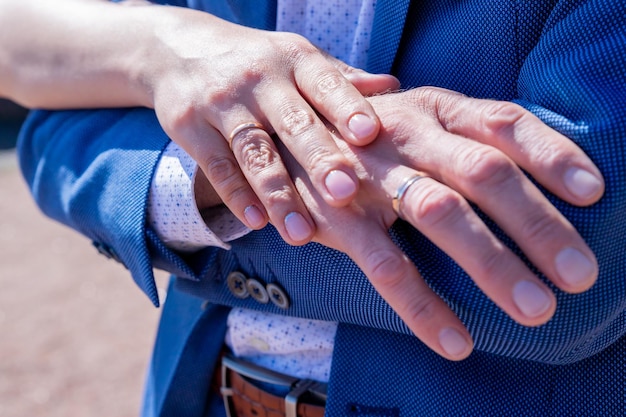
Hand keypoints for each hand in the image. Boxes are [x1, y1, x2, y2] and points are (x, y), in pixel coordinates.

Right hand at [141, 5, 398, 244]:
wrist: (179, 49)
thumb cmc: (260, 64)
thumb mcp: (298, 59)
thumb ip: (341, 79)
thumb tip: (393, 87)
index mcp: (295, 59)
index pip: (325, 82)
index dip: (347, 107)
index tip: (370, 135)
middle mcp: (260, 79)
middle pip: (293, 122)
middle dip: (319, 158)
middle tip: (345, 192)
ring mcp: (222, 103)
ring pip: (254, 153)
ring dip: (278, 195)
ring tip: (301, 234)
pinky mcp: (190, 128)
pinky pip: (217, 167)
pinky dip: (237, 196)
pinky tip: (257, 222)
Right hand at [279, 87, 603, 359]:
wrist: (286, 137)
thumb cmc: (371, 137)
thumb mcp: (419, 120)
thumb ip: (469, 139)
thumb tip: (545, 176)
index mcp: (436, 108)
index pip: (504, 121)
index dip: (552, 154)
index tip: (593, 192)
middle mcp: (407, 133)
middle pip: (483, 171)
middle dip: (536, 223)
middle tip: (579, 274)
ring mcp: (370, 172)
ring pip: (438, 213)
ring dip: (491, 263)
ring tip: (535, 308)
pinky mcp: (336, 215)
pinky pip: (384, 264)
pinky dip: (423, 305)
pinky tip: (457, 342)